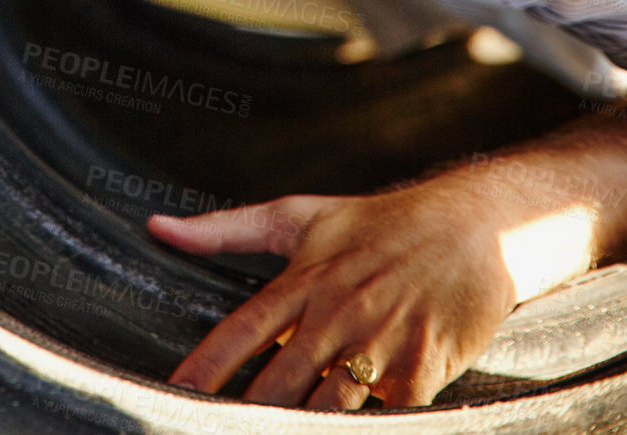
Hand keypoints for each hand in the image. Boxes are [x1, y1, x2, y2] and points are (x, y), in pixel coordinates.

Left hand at [147, 167, 592, 409]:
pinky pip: (389, 416)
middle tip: (210, 428)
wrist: (470, 227)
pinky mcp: (423, 368)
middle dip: (248, 412)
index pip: (243, 328)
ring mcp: (380, 343)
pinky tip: (344, 432)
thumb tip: (156, 226)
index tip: (175, 391)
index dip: (207, 365)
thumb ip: (225, 228)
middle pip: (280, 380)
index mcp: (304, 279)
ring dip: (301, 426)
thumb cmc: (376, 223)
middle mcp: (336, 312)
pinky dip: (368, 426)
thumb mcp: (299, 215)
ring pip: (329, 406)